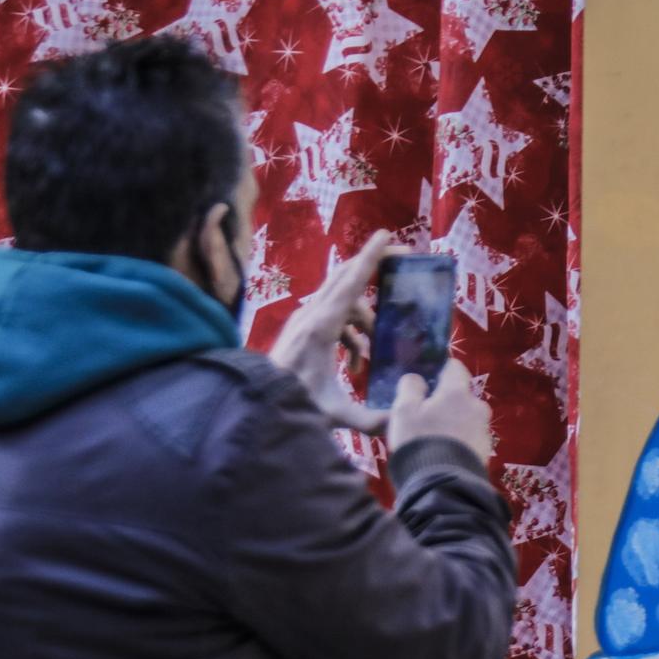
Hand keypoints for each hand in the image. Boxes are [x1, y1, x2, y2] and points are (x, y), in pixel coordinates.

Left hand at [266, 229, 396, 434]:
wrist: (255, 403)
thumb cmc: (294, 404)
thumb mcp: (335, 414)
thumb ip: (371, 420)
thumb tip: (401, 423)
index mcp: (322, 327)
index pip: (350, 284)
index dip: (371, 258)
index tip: (387, 236)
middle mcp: (311, 315)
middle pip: (345, 277)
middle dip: (373, 265)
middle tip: (402, 258)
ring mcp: (305, 320)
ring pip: (343, 300)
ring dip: (365, 318)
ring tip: (375, 348)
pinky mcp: (302, 329)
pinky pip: (334, 318)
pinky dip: (351, 334)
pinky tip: (356, 365)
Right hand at [388, 359, 492, 465]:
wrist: (442, 484)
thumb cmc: (420, 440)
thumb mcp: (403, 411)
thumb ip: (410, 388)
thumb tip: (418, 379)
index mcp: (457, 392)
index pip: (454, 367)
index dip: (440, 370)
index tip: (427, 380)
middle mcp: (477, 406)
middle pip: (461, 395)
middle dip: (447, 401)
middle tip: (426, 415)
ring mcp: (484, 430)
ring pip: (467, 418)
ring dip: (454, 422)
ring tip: (434, 438)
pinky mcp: (485, 452)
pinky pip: (470, 438)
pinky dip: (459, 440)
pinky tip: (444, 452)